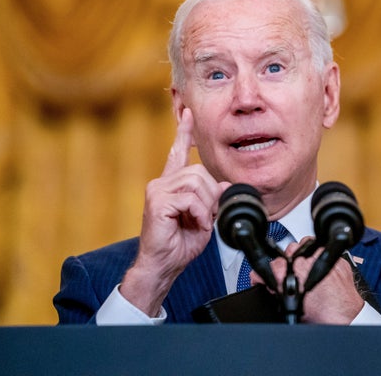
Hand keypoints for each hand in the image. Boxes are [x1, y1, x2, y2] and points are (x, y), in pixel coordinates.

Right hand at [121, 108, 229, 315]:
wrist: (163, 266)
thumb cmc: (180, 245)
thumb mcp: (203, 218)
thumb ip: (211, 199)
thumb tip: (223, 184)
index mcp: (171, 184)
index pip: (178, 152)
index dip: (184, 133)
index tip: (189, 114)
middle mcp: (162, 183)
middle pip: (200, 172)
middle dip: (211, 196)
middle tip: (206, 217)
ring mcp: (157, 190)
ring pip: (197, 183)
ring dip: (206, 207)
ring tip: (198, 223)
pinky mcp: (157, 201)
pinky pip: (191, 198)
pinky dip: (199, 214)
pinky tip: (193, 225)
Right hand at [254, 238, 364, 323]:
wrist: (348, 318)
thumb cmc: (325, 316)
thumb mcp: (294, 307)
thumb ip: (277, 292)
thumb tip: (266, 284)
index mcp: (293, 275)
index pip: (272, 264)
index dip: (269, 272)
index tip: (269, 277)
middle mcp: (308, 263)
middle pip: (288, 251)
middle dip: (287, 263)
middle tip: (291, 276)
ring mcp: (324, 258)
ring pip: (306, 245)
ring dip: (303, 256)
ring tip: (306, 270)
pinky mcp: (337, 259)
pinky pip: (324, 251)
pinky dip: (321, 259)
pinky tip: (321, 271)